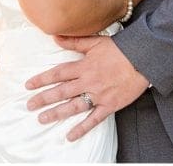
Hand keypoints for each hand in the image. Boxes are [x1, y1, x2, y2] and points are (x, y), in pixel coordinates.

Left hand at [26, 35, 148, 140]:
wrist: (143, 60)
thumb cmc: (119, 49)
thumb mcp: (94, 42)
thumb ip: (74, 42)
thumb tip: (54, 37)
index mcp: (83, 66)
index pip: (57, 74)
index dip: (41, 79)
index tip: (28, 85)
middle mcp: (88, 82)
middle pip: (61, 92)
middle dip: (43, 98)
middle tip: (29, 105)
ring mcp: (98, 95)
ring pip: (73, 107)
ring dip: (56, 113)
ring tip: (42, 119)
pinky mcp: (109, 106)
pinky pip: (93, 120)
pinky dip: (81, 128)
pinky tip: (70, 136)